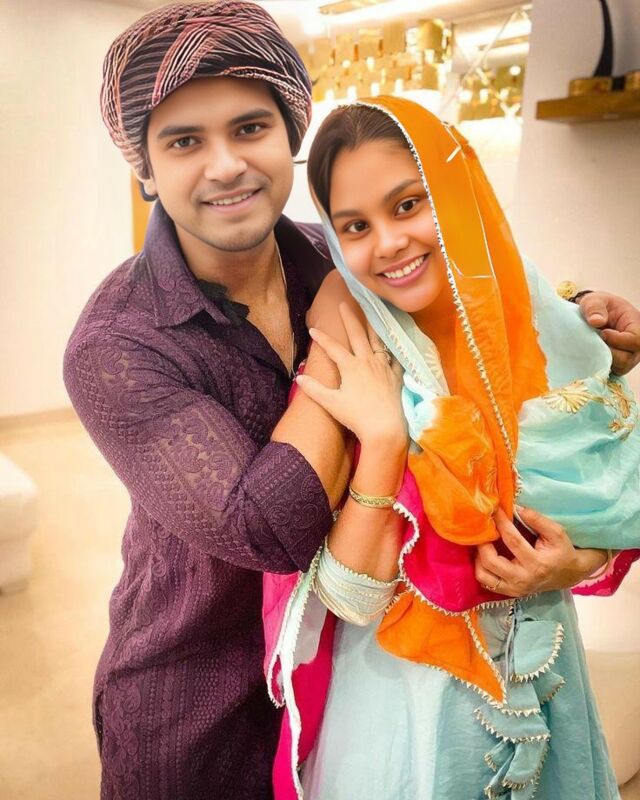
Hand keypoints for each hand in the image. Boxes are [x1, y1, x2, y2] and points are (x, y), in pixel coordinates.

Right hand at [295, 303, 406, 446]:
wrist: (385, 427)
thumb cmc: (357, 417)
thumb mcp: (331, 404)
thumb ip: (315, 389)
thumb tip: (299, 378)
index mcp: (350, 366)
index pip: (333, 347)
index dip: (322, 338)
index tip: (313, 329)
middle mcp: (367, 361)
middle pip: (357, 334)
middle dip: (349, 318)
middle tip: (344, 303)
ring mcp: (383, 366)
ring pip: (377, 340)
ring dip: (371, 325)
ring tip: (370, 313)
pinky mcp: (396, 375)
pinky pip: (394, 356)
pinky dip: (391, 346)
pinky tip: (392, 343)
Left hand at [474, 506, 606, 595]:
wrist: (568, 574)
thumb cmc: (562, 551)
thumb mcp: (556, 532)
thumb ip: (538, 520)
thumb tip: (517, 508)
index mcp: (537, 564)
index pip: (512, 540)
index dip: (501, 523)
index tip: (495, 510)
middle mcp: (523, 579)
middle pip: (491, 561)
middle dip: (483, 543)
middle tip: (484, 530)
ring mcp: (515, 589)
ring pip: (483, 575)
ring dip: (479, 557)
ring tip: (484, 544)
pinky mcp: (509, 593)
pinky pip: (486, 582)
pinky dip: (482, 569)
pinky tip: (486, 556)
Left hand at [577, 291, 639, 375]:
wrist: (593, 317)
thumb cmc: (597, 307)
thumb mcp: (594, 300)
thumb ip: (594, 308)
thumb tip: (596, 321)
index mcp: (636, 325)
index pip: (636, 340)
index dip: (618, 340)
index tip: (603, 333)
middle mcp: (636, 345)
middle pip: (628, 358)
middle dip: (608, 351)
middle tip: (595, 341)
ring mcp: (629, 357)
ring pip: (620, 367)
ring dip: (603, 358)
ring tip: (594, 345)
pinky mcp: (618, 365)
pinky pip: (611, 371)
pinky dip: (600, 364)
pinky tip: (593, 353)